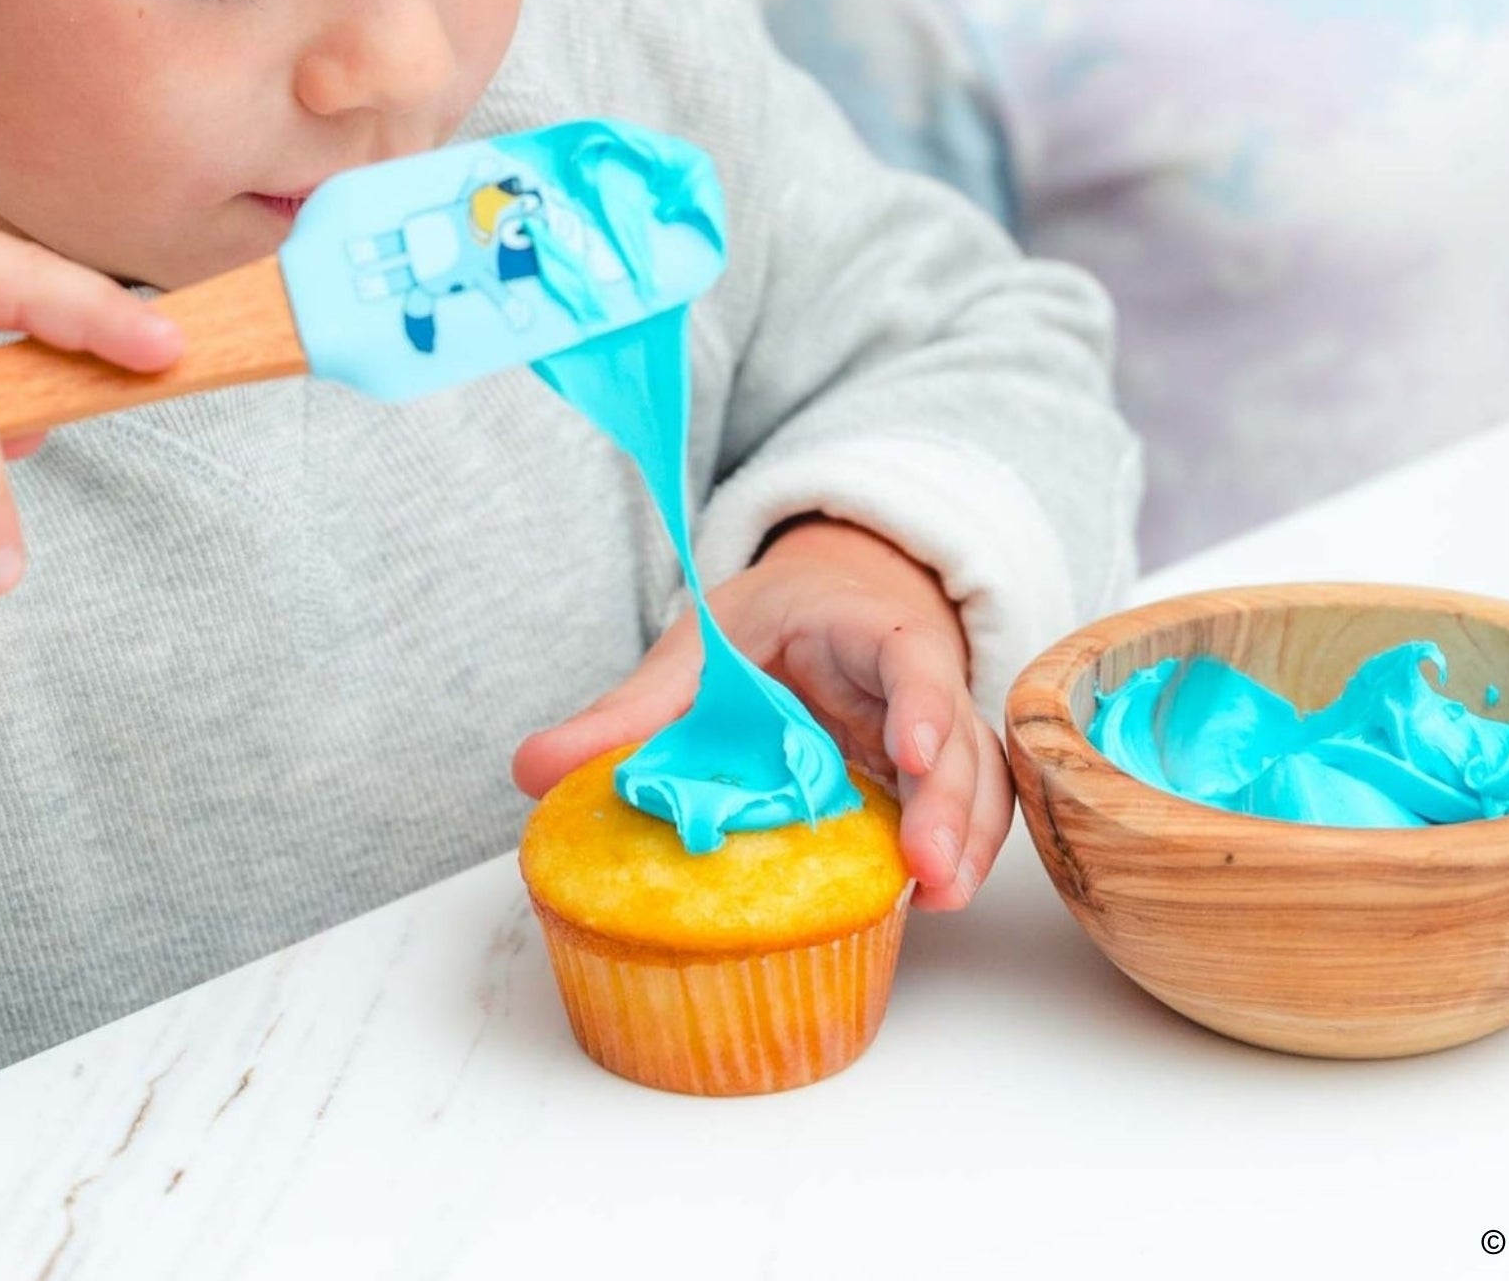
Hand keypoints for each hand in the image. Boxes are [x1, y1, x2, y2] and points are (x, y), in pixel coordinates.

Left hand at [512, 518, 1010, 910]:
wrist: (811, 609)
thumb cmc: (759, 630)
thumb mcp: (695, 650)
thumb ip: (626, 709)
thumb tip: (531, 770)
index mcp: (855, 624)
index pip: (907, 652)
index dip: (920, 700)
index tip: (908, 752)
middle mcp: (909, 678)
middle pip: (957, 732)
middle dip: (948, 800)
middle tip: (926, 868)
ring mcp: (929, 729)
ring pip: (977, 778)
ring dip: (968, 838)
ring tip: (938, 897)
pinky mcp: (928, 777)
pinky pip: (968, 809)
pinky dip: (964, 851)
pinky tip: (934, 899)